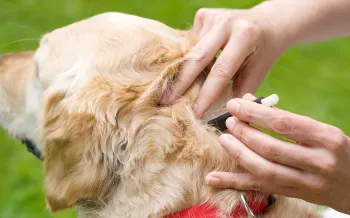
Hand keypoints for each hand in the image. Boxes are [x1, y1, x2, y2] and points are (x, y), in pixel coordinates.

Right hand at [162, 4, 294, 115]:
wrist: (268, 23)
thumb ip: (239, 92)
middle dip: (181, 82)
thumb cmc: (264, 52)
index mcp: (245, 36)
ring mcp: (213, 16)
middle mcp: (226, 22)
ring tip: (171, 90)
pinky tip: (192, 65)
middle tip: (167, 101)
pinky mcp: (204, 15)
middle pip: (197, 57)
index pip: (221, 70)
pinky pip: (191, 42)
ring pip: (191, 50)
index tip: (196, 112)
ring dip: (183, 71)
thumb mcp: (258, 72)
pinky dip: (189, 57)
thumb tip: (219, 116)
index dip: (207, 93)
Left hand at [206, 94, 349, 213]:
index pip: (284, 123)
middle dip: (244, 133)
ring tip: (223, 139)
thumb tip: (247, 101)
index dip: (255, 114)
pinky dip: (233, 183)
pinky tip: (213, 178)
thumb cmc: (333, 149)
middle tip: (229, 122)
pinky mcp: (294, 196)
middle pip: (271, 148)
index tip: (235, 104)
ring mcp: (307, 183)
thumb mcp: (319, 130)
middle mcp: (319, 162)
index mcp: (327, 138)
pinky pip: (260, 188)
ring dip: (238, 154)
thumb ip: (284, 117)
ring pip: (265, 170)